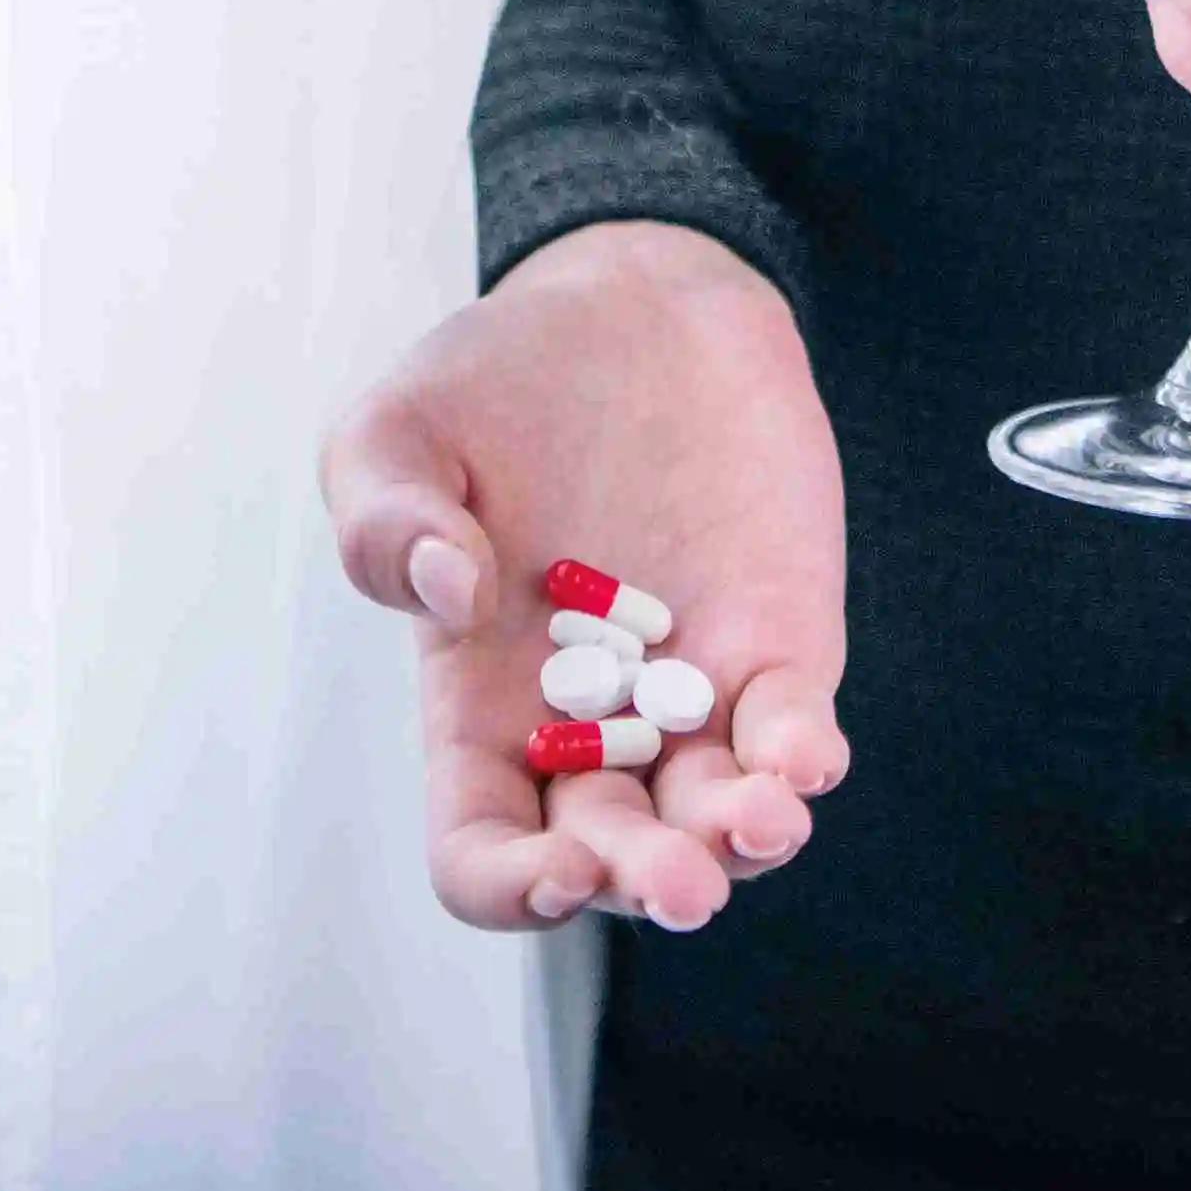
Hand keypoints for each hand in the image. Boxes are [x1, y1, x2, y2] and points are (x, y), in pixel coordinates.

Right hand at [319, 217, 849, 934]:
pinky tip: (805, 757)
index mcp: (478, 705)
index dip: (511, 887)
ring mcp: (689, 693)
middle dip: (646, 881)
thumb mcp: (396, 430)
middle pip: (612, 854)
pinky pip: (791, 731)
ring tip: (758, 822)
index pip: (483, 848)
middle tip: (677, 881)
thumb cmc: (495, 383)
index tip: (553, 868)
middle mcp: (588, 725)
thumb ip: (385, 517)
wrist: (630, 303)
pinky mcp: (777, 642)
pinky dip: (802, 758)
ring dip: (740, 844)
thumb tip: (450, 592)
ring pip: (715, 819)